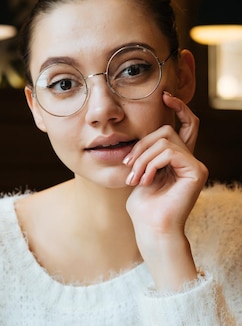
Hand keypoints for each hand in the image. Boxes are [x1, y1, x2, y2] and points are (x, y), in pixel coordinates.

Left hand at [123, 92, 207, 288]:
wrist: (151, 229)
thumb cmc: (143, 207)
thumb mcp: (139, 173)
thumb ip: (144, 154)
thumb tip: (139, 135)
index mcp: (178, 159)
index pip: (186, 124)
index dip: (178, 108)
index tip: (164, 96)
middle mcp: (190, 160)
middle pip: (166, 131)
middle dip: (141, 146)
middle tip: (129, 167)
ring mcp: (196, 165)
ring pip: (165, 141)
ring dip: (143, 158)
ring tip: (135, 179)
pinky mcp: (197, 171)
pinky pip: (170, 152)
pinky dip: (151, 164)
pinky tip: (146, 180)